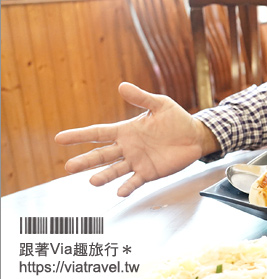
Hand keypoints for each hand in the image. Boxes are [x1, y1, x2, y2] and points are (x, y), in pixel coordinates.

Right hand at [54, 82, 220, 196]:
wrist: (195, 136)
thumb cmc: (176, 119)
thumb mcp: (160, 104)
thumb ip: (141, 98)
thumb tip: (122, 86)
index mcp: (125, 131)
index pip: (97, 133)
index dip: (78, 135)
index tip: (59, 138)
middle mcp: (127, 148)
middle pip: (101, 155)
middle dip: (85, 161)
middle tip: (68, 167)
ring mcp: (136, 161)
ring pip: (114, 170)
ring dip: (103, 176)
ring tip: (91, 181)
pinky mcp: (149, 172)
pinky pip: (135, 181)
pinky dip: (127, 187)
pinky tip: (119, 191)